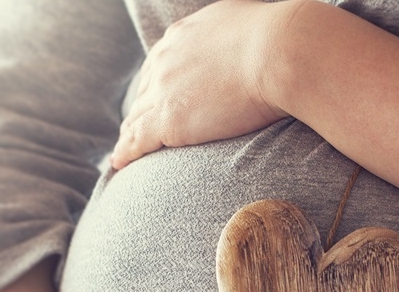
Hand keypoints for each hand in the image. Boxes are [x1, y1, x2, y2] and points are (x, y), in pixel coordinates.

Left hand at [111, 0, 289, 168]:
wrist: (280, 52)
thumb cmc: (278, 38)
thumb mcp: (244, 23)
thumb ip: (229, 36)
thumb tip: (239, 43)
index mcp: (181, 37)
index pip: (160, 67)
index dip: (155, 87)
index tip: (154, 99)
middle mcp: (165, 61)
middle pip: (145, 92)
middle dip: (140, 111)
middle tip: (135, 128)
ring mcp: (164, 91)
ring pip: (137, 117)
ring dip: (130, 134)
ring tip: (124, 150)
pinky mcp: (169, 120)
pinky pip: (137, 140)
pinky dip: (126, 152)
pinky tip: (119, 162)